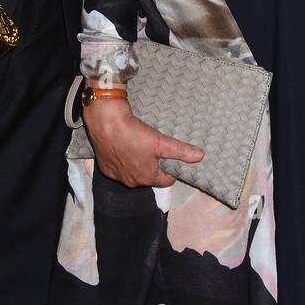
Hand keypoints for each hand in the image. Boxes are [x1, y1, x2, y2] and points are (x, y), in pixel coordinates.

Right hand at [83, 95, 203, 187]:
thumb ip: (180, 151)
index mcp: (146, 178)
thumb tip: (200, 156)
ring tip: (139, 147)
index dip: (170, 170)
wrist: (106, 122)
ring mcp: (116, 175)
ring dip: (137, 164)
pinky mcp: (105, 167)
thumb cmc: (134, 133)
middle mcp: (131, 182)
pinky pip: (118, 168)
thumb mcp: (161, 142)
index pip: (165, 181)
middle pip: (148, 177)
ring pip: (132, 173)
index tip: (170, 160)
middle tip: (154, 150)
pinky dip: (122, 160)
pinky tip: (124, 148)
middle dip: (153, 167)